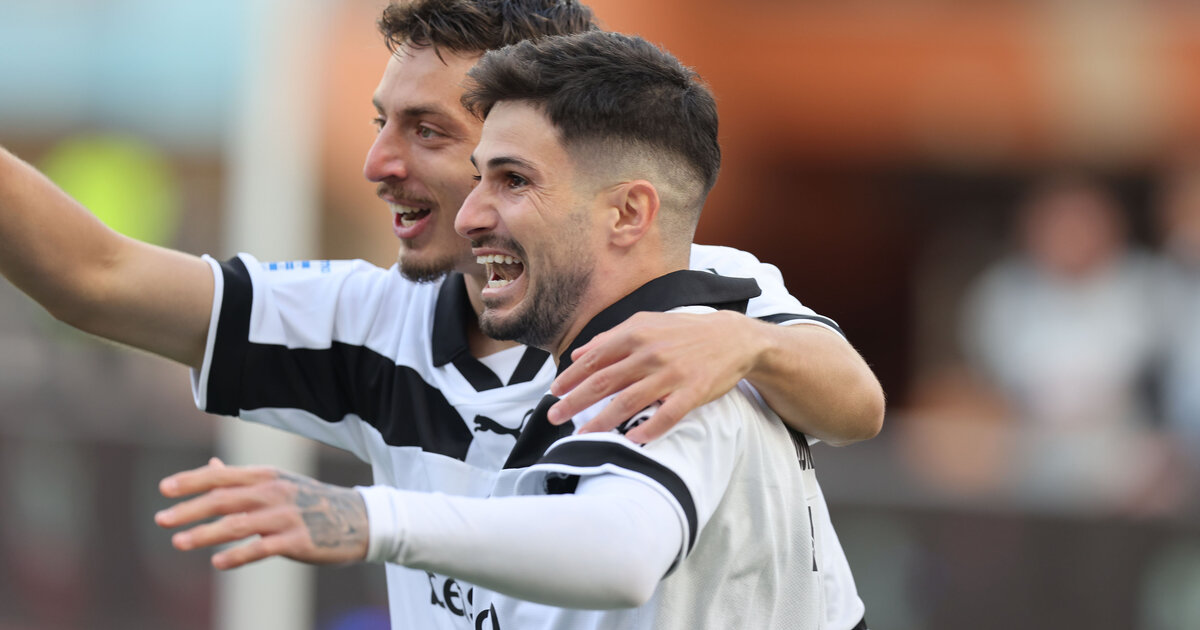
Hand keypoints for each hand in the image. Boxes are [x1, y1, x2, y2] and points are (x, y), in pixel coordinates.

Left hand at [155, 457, 368, 569]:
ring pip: (237, 524)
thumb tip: (210, 467)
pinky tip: (217, 562)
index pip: (223, 476)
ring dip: (205, 533)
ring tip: (178, 542)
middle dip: (190, 509)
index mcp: (268, 476)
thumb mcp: (280, 484)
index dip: (192, 481)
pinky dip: (237, 555)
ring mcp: (286, 516)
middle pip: (224, 499)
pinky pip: (261, 548)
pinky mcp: (297, 540)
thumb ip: (242, 479)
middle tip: (162, 519)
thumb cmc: (313, 502)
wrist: (360, 520)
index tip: (164, 489)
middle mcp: (274, 492)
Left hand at [549, 310, 763, 441]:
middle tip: (553, 416)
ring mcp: (672, 374)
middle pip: (604, 381)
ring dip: (601, 421)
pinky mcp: (693, 392)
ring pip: (629, 401)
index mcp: (636, 334)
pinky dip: (648, 429)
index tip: (553, 392)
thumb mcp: (647, 323)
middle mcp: (650, 353)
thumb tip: (578, 354)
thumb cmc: (685, 332)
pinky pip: (667, 415)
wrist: (733, 337)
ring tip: (582, 434)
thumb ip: (611, 338)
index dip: (571, 377)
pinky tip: (631, 440)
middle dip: (574, 401)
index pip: (594, 359)